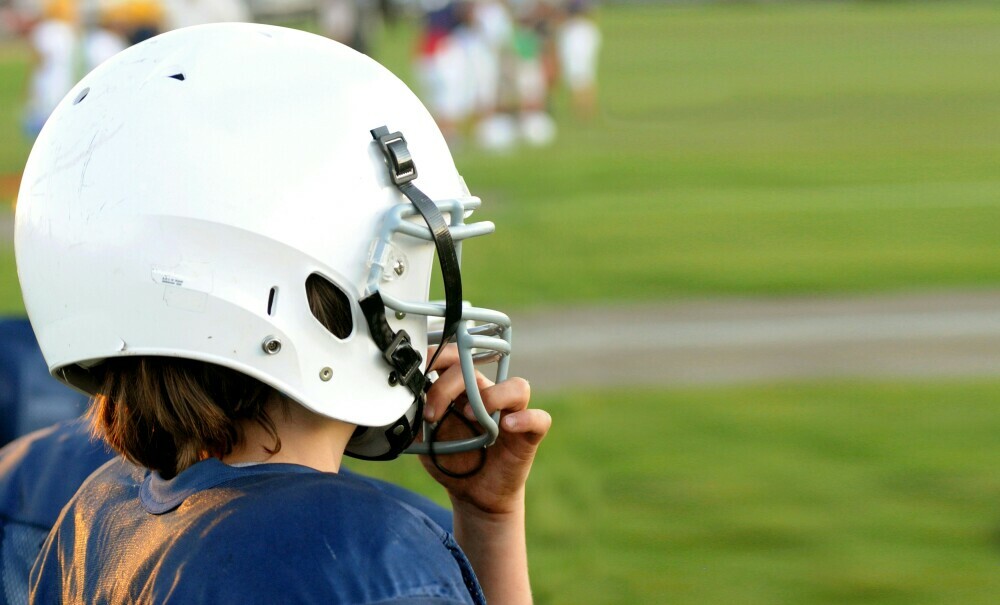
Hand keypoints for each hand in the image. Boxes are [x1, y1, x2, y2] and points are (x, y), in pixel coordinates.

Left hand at [420, 345, 549, 603]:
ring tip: (472, 416)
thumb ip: (414, 416)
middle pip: (477, 370)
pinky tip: (505, 427)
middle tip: (431, 413)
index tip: (414, 379)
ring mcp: (512, 413)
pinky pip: (539, 419)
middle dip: (448, 385)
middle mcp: (489, 394)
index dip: (435, 360)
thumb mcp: (423, 438)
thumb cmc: (450, 459)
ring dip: (493, 396)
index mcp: (463, 389)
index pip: (454, 358)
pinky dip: (525, 419)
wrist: (473, 493)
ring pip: (517, 387)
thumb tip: (397, 399)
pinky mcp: (528, 435)